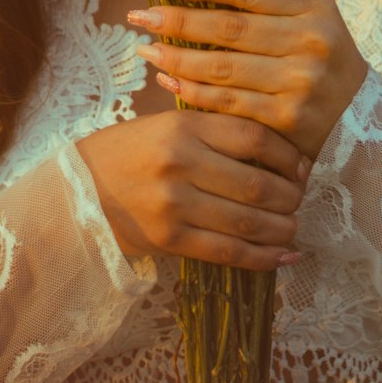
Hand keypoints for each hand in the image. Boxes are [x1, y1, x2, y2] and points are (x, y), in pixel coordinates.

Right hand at [75, 110, 308, 271]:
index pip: (254, 137)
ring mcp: (174, 203)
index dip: (288, 156)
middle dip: (290, 197)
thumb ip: (215, 131)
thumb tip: (278, 151)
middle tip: (301, 201)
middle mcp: (181, 161)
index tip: (302, 167)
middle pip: (256, 183)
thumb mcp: (168, 124)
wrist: (79, 189)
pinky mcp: (169, 238)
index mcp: (184, 124)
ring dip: (281, 229)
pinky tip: (283, 258)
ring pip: (246, 221)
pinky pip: (226, 252)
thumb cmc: (131, 152)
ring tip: (293, 228)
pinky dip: (262, 258)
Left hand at [129, 0, 368, 161]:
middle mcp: (312, 42)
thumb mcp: (309, 22)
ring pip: (222, 67)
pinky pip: (227, 103)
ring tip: (146, 50)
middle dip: (177, 20)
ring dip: (176, 57)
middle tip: (139, 17)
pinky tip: (169, 81)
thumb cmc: (321, 62)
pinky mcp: (288, 121)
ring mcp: (302, 83)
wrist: (363, 122)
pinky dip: (192, 91)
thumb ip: (265, 6)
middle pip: (229, 27)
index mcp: (316, 9)